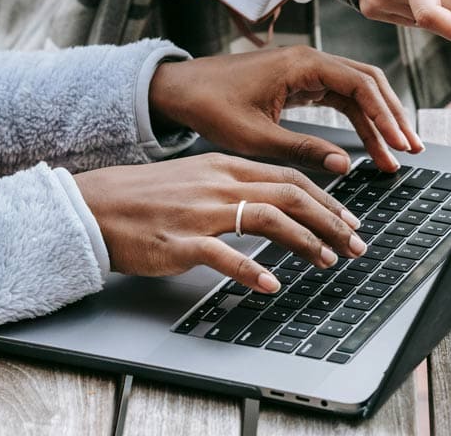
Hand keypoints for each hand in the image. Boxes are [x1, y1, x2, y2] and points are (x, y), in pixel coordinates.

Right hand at [74, 155, 365, 292]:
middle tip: (356, 244)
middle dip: (330, 220)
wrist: (95, 206)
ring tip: (327, 260)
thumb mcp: (197, 178)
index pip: (289, 177)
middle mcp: (218, 183)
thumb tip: (276, 201)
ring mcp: (200, 212)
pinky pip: (224, 255)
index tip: (350, 219)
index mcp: (224, 165)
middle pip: (289, 195)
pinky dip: (253, 270)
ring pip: (267, 217)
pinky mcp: (180, 242)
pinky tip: (272, 284)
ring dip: (304, 241)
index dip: (326, 199)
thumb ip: (235, 185)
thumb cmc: (146, 197)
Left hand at [149, 46, 421, 172]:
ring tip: (396, 153)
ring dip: (377, 120)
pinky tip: (369, 144)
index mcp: (301, 64)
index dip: (385, 115)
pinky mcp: (299, 82)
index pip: (360, 83)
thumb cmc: (210, 107)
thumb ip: (303, 150)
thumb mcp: (256, 137)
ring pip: (356, 91)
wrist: (179, 91)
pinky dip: (357, 119)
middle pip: (367, 82)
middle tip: (411, 148)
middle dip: (391, 116)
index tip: (400, 142)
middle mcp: (309, 60)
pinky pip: (338, 97)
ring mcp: (305, 70)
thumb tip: (345, 165)